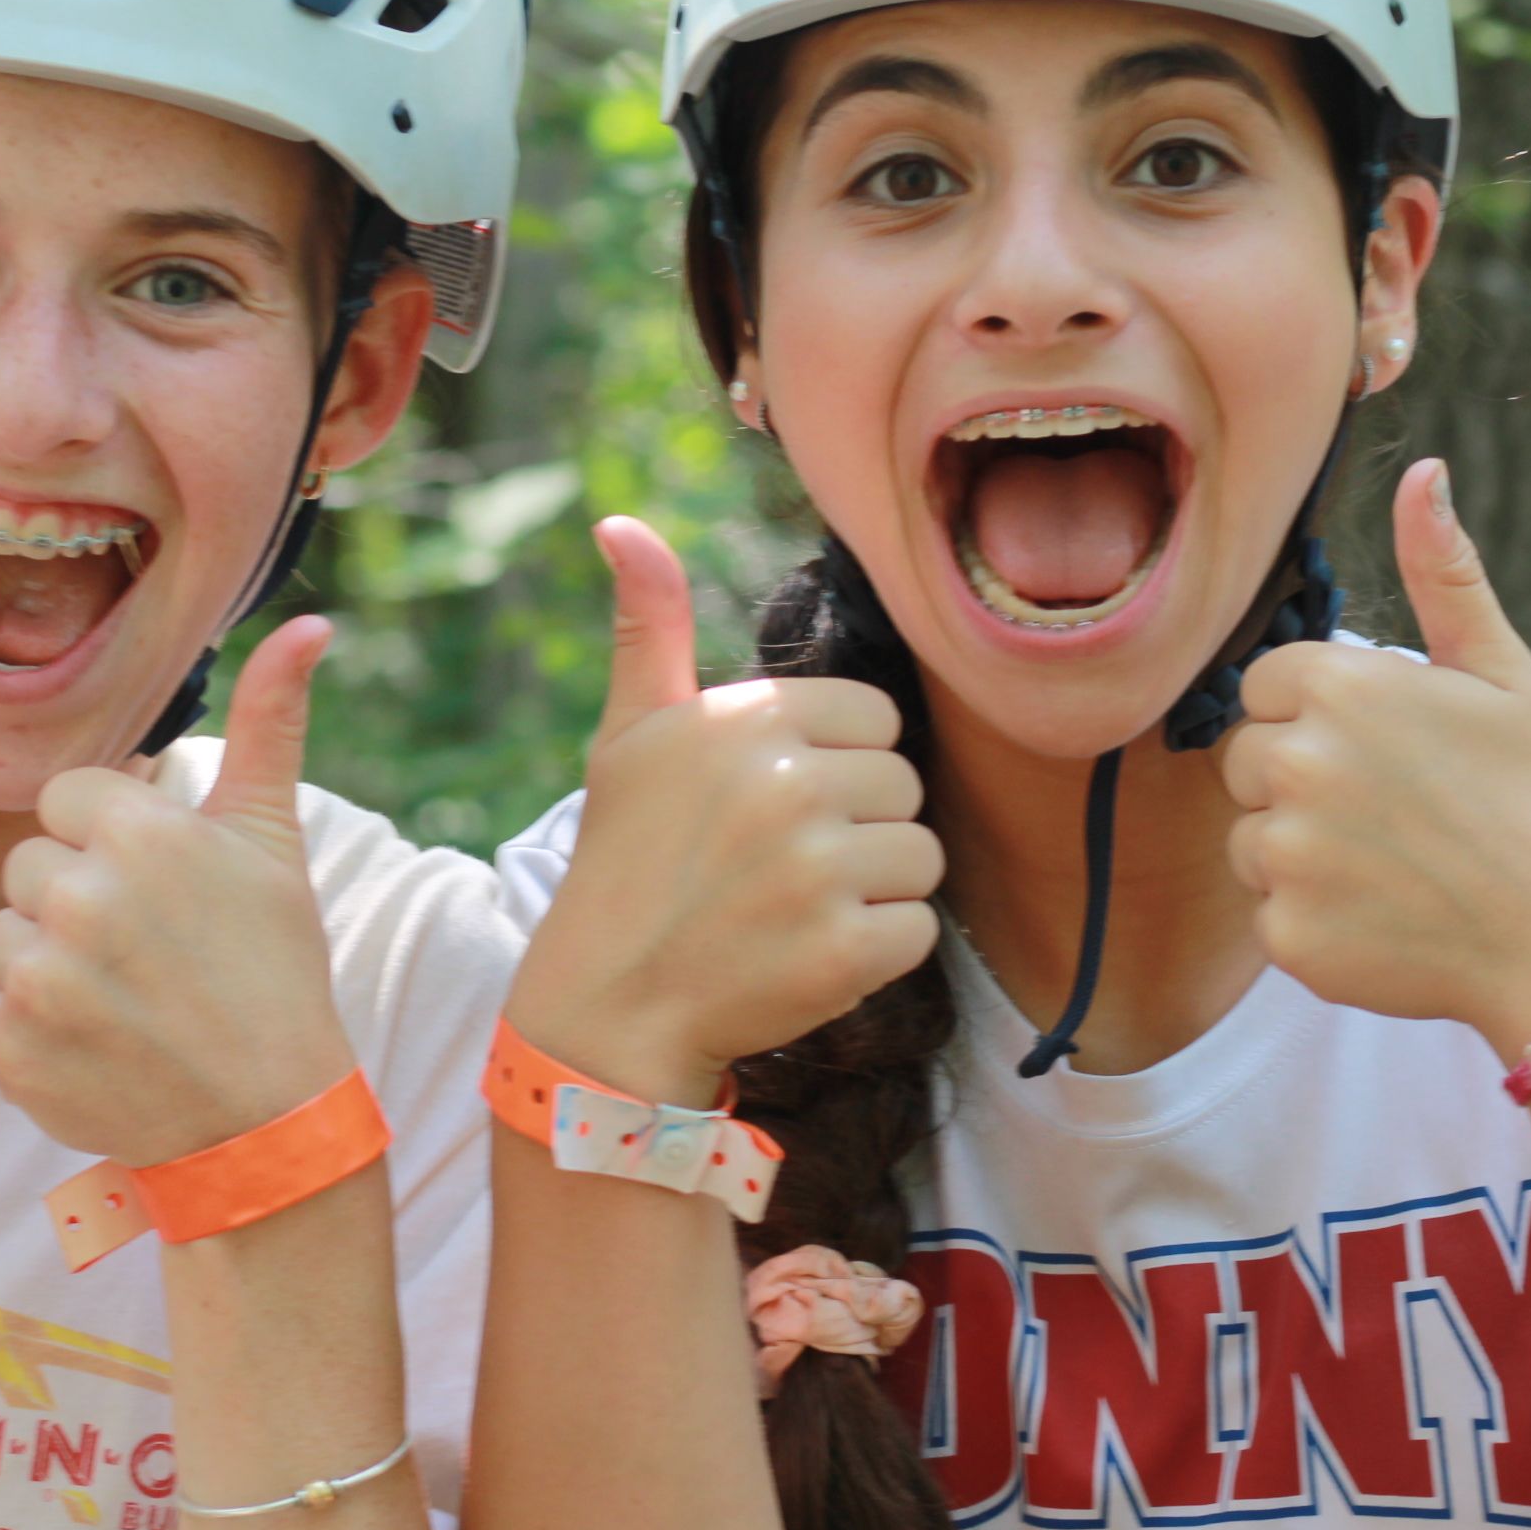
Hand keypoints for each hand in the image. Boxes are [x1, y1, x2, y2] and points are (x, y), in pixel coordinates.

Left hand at [0, 616, 360, 1168]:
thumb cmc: (274, 968)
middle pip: (29, 868)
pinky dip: (28, 1027)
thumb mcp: (275, 840)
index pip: (66, 802)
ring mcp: (38, 978)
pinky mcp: (8, 1047)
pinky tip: (94, 1041)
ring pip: (2, 935)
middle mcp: (81, 898)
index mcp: (141, 833)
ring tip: (121, 998)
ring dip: (46, 963)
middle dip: (75, 901)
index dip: (109, 844)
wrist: (265, 1120)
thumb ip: (272, 723)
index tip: (158, 891)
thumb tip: (311, 625)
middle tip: (145, 951)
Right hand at [506, 518, 943, 1104]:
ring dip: (874, 890)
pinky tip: (810, 954)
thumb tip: (621, 524)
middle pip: (905, 786)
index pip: (875, 717)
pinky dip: (877, 951)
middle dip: (861, 826)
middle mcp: (788, 783)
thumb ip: (650, 627)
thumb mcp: (630, 733)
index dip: (837, 763)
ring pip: (922, 858)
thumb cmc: (625, 860)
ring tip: (796, 909)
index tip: (775, 805)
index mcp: (749, 717)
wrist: (608, 1005)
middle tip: (781, 866)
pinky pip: (919, 929)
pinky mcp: (846, 951)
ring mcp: (819, 870)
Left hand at [1222, 459, 1530, 1043]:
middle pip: (1247, 761)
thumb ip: (1443, 573)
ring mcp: (1286, 855)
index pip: (1266, 688)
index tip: (1389, 750)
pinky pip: (1270, 914)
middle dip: (1304, 781)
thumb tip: (1423, 472)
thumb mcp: (1500, 672)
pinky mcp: (1287, 935)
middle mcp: (1295, 763)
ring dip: (1304, 853)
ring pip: (1252, 840)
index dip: (1323, 718)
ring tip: (1395, 864)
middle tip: (1397, 811)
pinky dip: (1316, 921)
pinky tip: (1387, 917)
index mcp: (1336, 687)